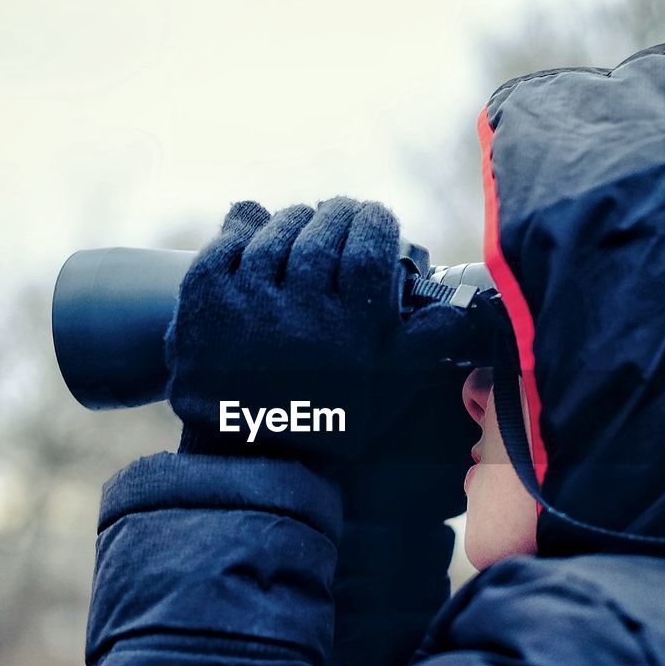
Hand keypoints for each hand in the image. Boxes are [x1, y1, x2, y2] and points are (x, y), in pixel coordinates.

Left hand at [166, 197, 458, 472]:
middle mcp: (304, 309)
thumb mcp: (388, 387)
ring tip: (304, 223)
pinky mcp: (205, 300)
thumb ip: (427, 343)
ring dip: (294, 219)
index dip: (375, 221)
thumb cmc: (328, 419)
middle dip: (338, 214)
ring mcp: (250, 302)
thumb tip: (459, 308)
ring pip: (278, 231)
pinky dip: (243, 230)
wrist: (250, 453)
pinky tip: (255, 232)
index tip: (376, 217)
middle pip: (325, 232)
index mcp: (354, 328)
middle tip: (343, 212)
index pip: (371, 246)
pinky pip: (227, 243)